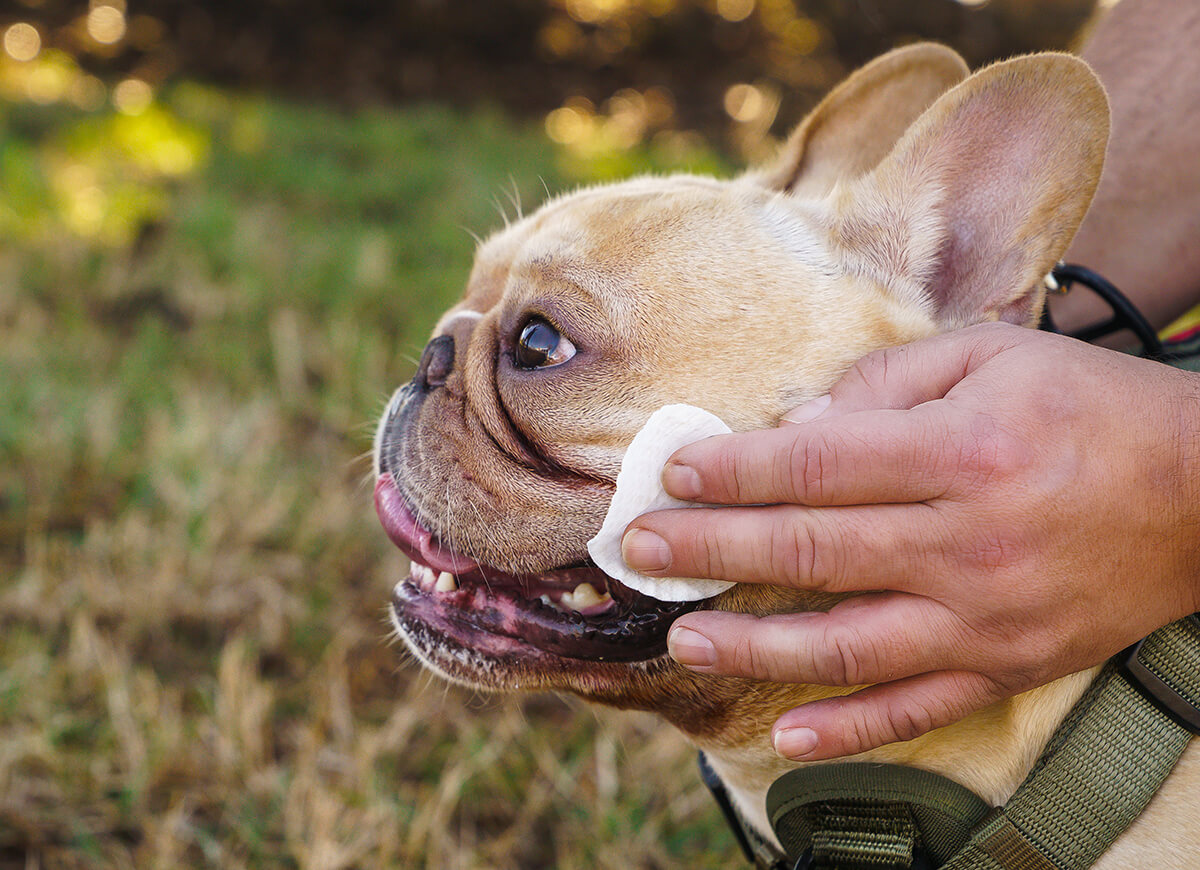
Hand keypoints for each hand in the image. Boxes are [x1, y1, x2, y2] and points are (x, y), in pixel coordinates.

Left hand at [621, 323, 1199, 760]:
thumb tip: (796, 427)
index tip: (671, 473)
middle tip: (640, 549)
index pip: (814, 465)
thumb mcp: (990, 357)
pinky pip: (917, 708)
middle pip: (810, 549)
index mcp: (958, 453)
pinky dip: (851, 728)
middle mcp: (965, 542)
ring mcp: (984, 617)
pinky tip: (788, 735)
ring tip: (684, 635)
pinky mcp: (1008, 666)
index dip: (732, 470)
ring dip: (753, 643)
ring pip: (845, 644)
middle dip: (711, 549)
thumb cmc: (1091, 408)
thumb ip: (884, 386)